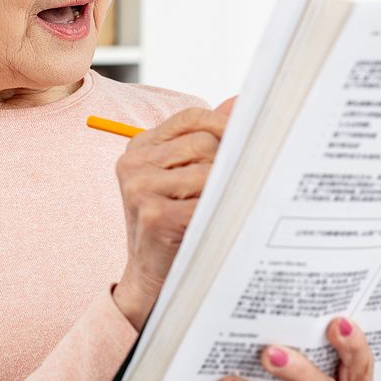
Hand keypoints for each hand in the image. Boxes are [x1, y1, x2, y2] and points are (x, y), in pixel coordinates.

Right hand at [111, 99, 235, 328]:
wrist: (151, 279)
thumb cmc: (174, 225)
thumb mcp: (185, 178)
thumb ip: (208, 139)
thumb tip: (240, 101)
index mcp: (139, 148)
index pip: (192, 119)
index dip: (225, 126)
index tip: (246, 142)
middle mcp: (134, 164)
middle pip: (205, 143)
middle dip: (226, 166)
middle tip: (225, 194)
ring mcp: (140, 188)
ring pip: (210, 171)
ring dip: (222, 194)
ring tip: (212, 214)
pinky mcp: (154, 214)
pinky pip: (208, 201)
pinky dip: (218, 214)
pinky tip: (209, 226)